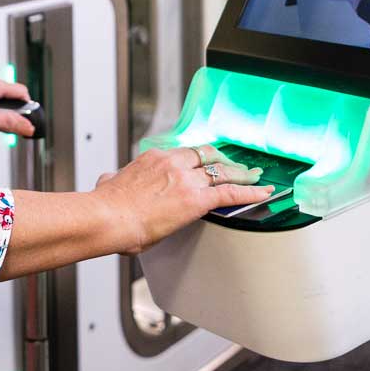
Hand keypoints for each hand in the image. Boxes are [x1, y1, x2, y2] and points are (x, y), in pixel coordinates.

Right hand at [93, 145, 274, 255]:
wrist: (108, 217)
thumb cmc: (106, 207)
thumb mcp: (109, 183)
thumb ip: (114, 179)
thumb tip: (109, 180)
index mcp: (153, 158)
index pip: (184, 153)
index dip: (199, 158)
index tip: (206, 160)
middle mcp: (172, 163)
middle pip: (207, 156)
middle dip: (224, 160)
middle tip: (237, 165)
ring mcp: (186, 179)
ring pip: (222, 171)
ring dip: (242, 174)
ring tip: (256, 176)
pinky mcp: (195, 199)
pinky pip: (231, 192)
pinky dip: (251, 191)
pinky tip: (263, 192)